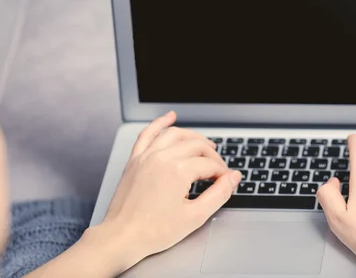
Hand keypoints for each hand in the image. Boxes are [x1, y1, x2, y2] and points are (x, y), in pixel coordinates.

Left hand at [94, 112, 241, 272]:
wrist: (121, 237)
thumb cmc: (153, 231)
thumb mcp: (195, 217)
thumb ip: (219, 194)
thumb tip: (233, 178)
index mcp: (178, 170)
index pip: (209, 165)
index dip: (222, 174)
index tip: (226, 182)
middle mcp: (162, 157)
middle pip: (196, 146)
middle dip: (213, 157)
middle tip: (219, 170)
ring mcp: (146, 156)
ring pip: (175, 134)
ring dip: (194, 136)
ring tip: (206, 145)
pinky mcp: (135, 159)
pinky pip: (147, 134)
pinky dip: (160, 123)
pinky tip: (170, 117)